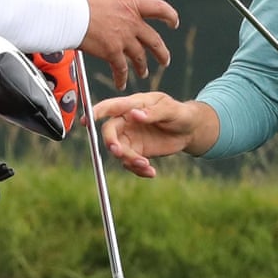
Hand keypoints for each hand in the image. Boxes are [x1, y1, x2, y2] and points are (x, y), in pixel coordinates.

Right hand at [70, 0, 178, 90]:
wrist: (70, 11)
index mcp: (129, 5)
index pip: (159, 8)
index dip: (170, 16)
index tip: (174, 22)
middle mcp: (131, 23)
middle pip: (154, 40)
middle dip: (161, 52)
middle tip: (165, 59)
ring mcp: (123, 39)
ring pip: (140, 58)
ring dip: (142, 67)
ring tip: (143, 73)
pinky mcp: (112, 53)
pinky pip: (121, 69)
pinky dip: (122, 78)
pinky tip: (121, 83)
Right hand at [91, 92, 218, 177]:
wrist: (190, 130)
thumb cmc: (180, 114)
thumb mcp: (171, 110)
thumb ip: (152, 112)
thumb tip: (134, 115)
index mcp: (133, 105)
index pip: (111, 107)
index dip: (96, 112)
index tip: (87, 121)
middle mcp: (127, 121)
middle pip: (109, 132)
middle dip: (111, 143)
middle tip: (119, 152)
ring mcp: (131, 138)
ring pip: (119, 151)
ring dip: (129, 160)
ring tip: (146, 166)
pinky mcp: (137, 152)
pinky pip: (130, 163)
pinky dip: (138, 170)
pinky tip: (152, 173)